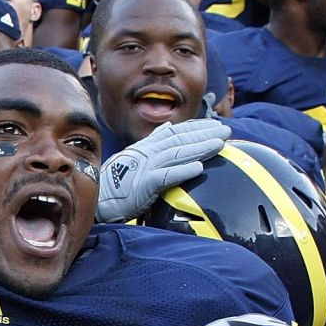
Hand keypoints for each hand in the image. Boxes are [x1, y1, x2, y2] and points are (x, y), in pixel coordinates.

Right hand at [96, 117, 229, 222]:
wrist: (98, 200)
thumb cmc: (117, 182)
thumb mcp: (135, 157)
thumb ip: (153, 141)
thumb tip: (168, 127)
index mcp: (147, 147)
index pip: (176, 133)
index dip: (196, 128)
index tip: (215, 125)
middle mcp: (147, 153)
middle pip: (180, 140)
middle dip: (205, 134)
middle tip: (226, 131)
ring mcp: (145, 167)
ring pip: (177, 154)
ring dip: (199, 149)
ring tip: (219, 145)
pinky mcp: (144, 185)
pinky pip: (165, 176)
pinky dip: (182, 171)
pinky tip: (198, 168)